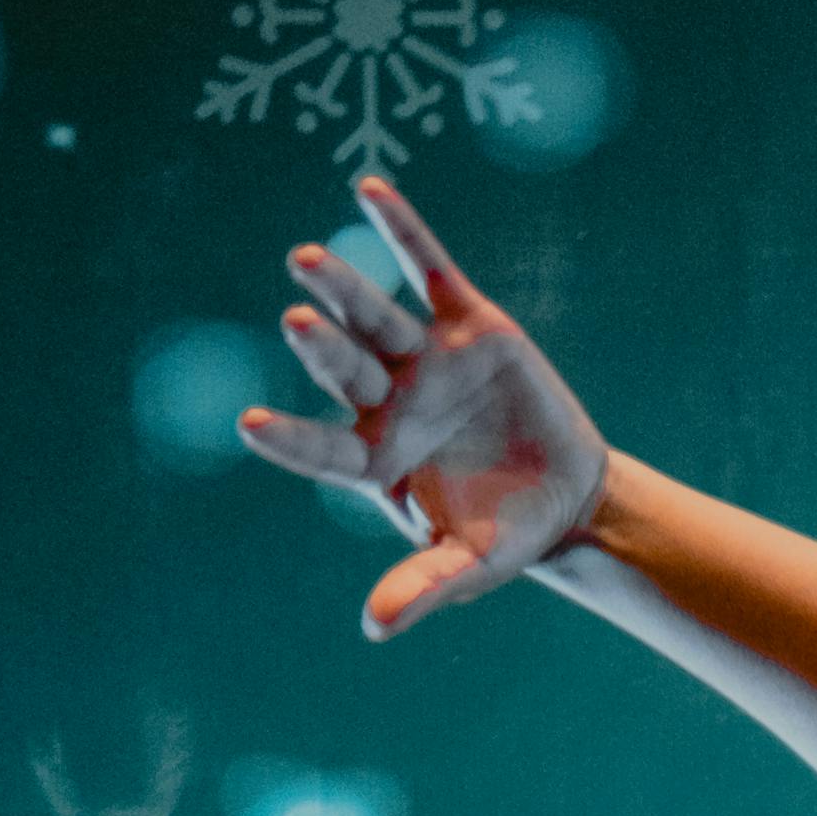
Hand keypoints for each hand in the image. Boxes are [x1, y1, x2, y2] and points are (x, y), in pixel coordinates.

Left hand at [232, 170, 608, 638]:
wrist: (568, 496)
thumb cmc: (506, 536)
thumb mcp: (471, 565)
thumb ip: (424, 587)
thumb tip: (373, 629)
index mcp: (375, 460)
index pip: (322, 449)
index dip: (290, 441)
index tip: (248, 427)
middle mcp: (387, 402)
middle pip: (344, 369)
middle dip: (320, 347)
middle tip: (295, 321)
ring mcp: (423, 358)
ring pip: (373, 315)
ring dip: (341, 287)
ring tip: (303, 258)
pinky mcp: (467, 322)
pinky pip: (428, 268)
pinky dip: (402, 230)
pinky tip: (368, 187)